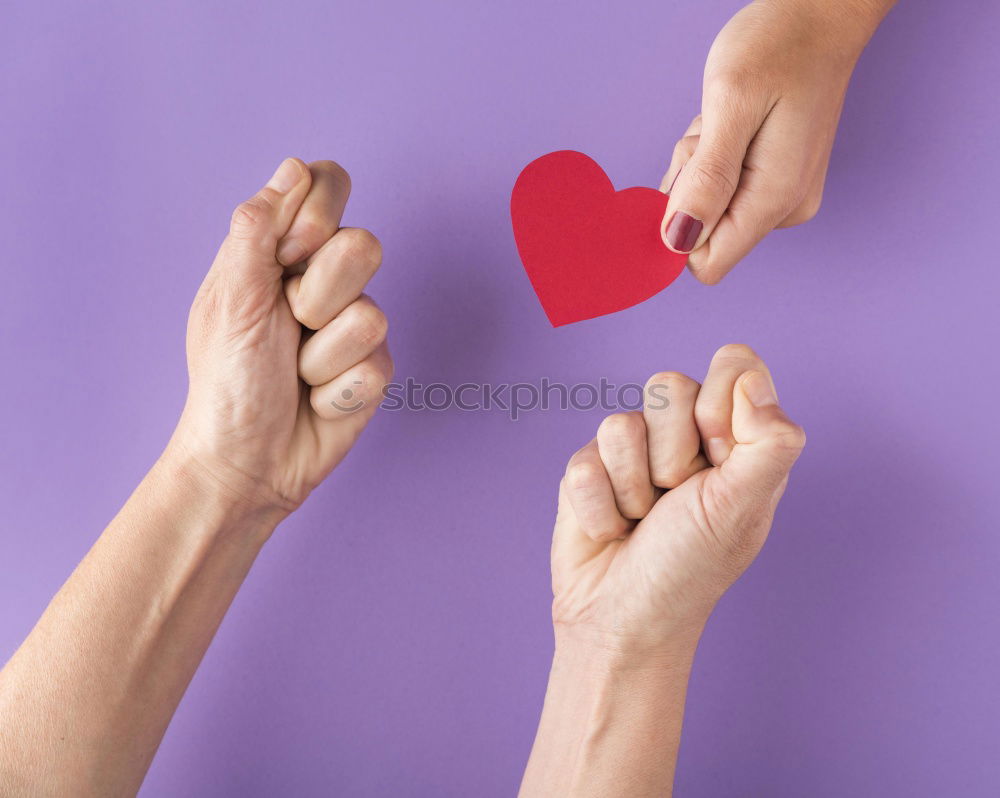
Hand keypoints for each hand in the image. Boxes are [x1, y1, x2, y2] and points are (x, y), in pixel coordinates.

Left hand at [169, 158, 391, 514]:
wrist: (246, 461)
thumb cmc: (227, 382)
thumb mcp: (231, 299)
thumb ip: (259, 230)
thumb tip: (292, 168)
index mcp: (282, 251)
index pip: (326, 184)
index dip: (317, 216)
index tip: (284, 258)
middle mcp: (324, 280)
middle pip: (364, 244)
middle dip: (317, 295)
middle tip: (286, 325)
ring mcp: (355, 324)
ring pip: (371, 314)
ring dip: (320, 355)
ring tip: (296, 373)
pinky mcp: (376, 368)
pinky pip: (377, 365)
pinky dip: (335, 391)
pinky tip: (316, 401)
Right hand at [551, 344, 805, 658]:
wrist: (622, 619)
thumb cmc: (690, 569)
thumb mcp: (742, 506)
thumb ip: (768, 440)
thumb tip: (752, 378)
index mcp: (736, 439)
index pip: (734, 365)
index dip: (720, 403)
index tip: (718, 455)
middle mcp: (685, 437)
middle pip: (668, 385)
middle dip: (671, 453)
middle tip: (677, 498)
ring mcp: (632, 452)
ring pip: (619, 422)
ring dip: (631, 487)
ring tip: (641, 520)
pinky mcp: (588, 469)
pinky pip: (583, 459)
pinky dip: (599, 508)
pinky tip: (610, 530)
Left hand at [660, 0, 892, 282]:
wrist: (821, 14)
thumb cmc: (778, 46)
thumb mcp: (730, 104)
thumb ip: (706, 179)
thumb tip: (678, 242)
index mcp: (774, 200)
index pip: (706, 263)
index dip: (677, 228)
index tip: (686, 171)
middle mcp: (783, 211)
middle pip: (702, 234)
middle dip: (689, 185)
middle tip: (712, 132)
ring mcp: (783, 197)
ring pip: (708, 209)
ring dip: (699, 166)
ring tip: (727, 120)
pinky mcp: (776, 182)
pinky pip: (722, 189)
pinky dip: (713, 159)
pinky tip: (734, 123)